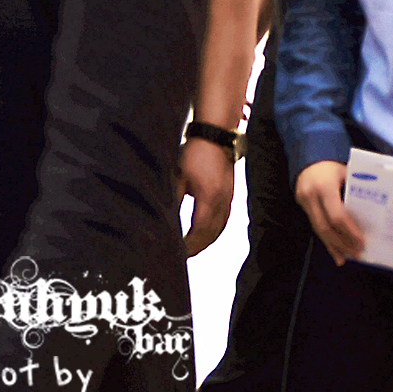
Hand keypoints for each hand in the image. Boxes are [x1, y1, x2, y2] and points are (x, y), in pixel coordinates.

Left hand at [176, 137, 234, 255]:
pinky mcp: (229, 195)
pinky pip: (224, 220)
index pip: (199, 231)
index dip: (189, 245)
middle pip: (211, 234)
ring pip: (220, 229)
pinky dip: (214, 231)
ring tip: (192, 248)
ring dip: (206, 241)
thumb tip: (163, 219)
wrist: (216, 136)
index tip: (177, 252)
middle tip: (182, 255)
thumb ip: (173, 199)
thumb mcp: (178, 176)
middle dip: (197, 247)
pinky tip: (205, 233)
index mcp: (209, 198)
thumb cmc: (194, 153)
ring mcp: (228, 199)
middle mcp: (222, 202)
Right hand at [295, 160, 363, 265]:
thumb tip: (378, 212)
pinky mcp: (301, 206)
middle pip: (325, 227)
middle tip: (358, 253)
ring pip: (318, 230)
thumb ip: (357, 191)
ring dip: (334, 245)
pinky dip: (326, 242)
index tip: (363, 242)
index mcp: (324, 186)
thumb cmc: (334, 166)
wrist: (309, 156)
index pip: (336, 215)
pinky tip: (336, 254)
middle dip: (342, 243)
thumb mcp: (347, 174)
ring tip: (348, 257)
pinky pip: (314, 227)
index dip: (349, 231)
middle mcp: (311, 196)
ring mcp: (303, 202)